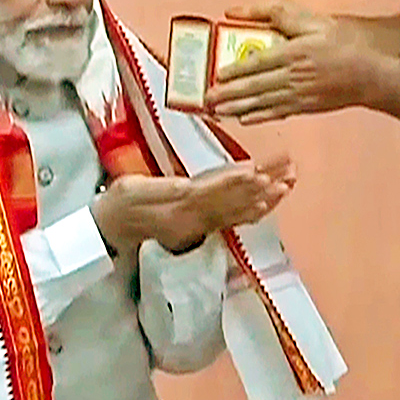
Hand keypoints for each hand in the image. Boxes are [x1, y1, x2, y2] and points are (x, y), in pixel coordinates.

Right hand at [92, 154, 295, 254]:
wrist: (111, 229)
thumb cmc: (119, 203)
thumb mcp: (132, 190)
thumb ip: (161, 189)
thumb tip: (187, 186)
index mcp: (180, 204)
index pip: (215, 190)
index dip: (237, 180)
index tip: (259, 170)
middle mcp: (196, 217)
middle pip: (234, 199)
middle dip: (263, 186)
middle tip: (288, 173)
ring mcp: (200, 224)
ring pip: (237, 211)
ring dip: (264, 198)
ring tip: (287, 186)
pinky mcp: (200, 225)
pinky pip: (231, 220)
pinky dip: (250, 213)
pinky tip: (267, 207)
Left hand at [206, 1, 382, 123]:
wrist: (371, 76)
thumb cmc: (343, 45)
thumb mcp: (313, 21)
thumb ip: (276, 13)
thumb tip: (238, 12)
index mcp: (293, 53)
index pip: (256, 63)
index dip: (233, 71)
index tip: (216, 75)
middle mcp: (293, 76)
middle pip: (254, 87)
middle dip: (228, 94)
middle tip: (206, 99)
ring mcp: (299, 95)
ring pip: (262, 102)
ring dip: (237, 108)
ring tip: (217, 111)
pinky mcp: (306, 107)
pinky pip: (277, 112)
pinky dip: (259, 116)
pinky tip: (244, 119)